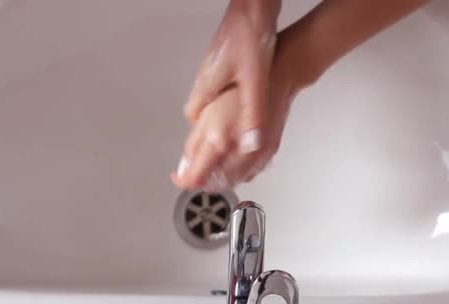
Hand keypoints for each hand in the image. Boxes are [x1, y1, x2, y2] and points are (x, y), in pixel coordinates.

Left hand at [172, 52, 297, 190]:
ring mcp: (258, 156)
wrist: (274, 79)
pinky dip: (236, 174)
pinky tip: (230, 163)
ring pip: (234, 181)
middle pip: (216, 184)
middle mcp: (241, 153)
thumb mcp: (205, 112)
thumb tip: (185, 164)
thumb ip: (194, 143)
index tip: (178, 175)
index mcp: (221, 141)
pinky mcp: (268, 154)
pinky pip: (249, 173)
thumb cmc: (241, 87)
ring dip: (219, 180)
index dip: (184, 180)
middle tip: (191, 171)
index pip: (197, 177)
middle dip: (202, 180)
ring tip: (209, 168)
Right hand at [184, 0, 279, 136]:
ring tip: (232, 120)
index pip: (193, 116)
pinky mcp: (226, 56)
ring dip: (219, 108)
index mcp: (207, 84)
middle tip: (219, 135)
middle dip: (208, 123)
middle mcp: (206, 74)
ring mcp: (215, 63)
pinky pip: (221, 81)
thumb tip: (250, 144)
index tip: (207, 142)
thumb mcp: (256, 82)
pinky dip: (228, 94)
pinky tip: (244, 94)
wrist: (255, 5)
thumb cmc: (251, 37)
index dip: (200, 132)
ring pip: (210, 93)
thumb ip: (252, 114)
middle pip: (199, 106)